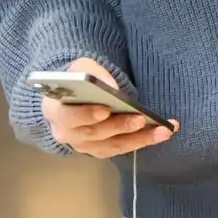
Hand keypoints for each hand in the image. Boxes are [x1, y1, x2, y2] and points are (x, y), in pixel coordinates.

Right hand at [41, 57, 176, 159]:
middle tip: (140, 119)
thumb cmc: (76, 81)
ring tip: (163, 130)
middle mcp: (67, 133)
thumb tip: (112, 89)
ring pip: (112, 145)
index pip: (67, 116)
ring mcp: (84, 145)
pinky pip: (122, 148)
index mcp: (54, 111)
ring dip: (140, 139)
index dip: (85, 115)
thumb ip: (93, 74)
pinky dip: (143, 141)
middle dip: (119, 126)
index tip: (104, 109)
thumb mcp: (81, 67)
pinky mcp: (100, 150)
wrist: (72, 97)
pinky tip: (161, 132)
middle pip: (94, 133)